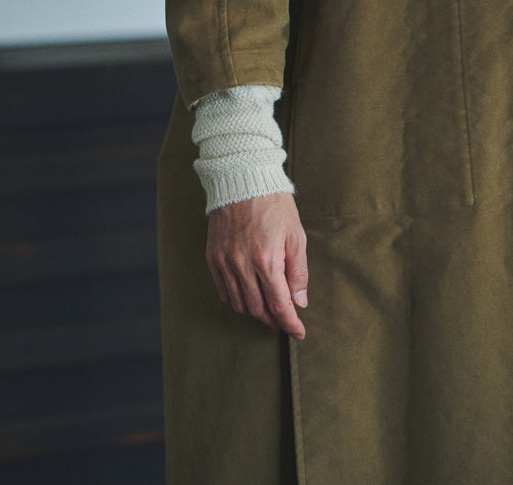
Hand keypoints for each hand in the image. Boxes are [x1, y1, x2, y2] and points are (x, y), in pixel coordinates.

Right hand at [205, 192, 308, 338]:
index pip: (279, 305)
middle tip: (285, 320)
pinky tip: (248, 295)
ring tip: (269, 308)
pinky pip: (223, 290)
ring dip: (255, 312)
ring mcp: (224, 261)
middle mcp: (241, 264)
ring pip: (239, 304)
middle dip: (274, 320)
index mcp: (266, 259)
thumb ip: (298, 272)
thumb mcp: (296, 235)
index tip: (299, 332)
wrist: (243, 179)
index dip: (290, 324)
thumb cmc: (274, 205)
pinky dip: (236, 299)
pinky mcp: (213, 256)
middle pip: (257, 309)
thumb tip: (299, 302)